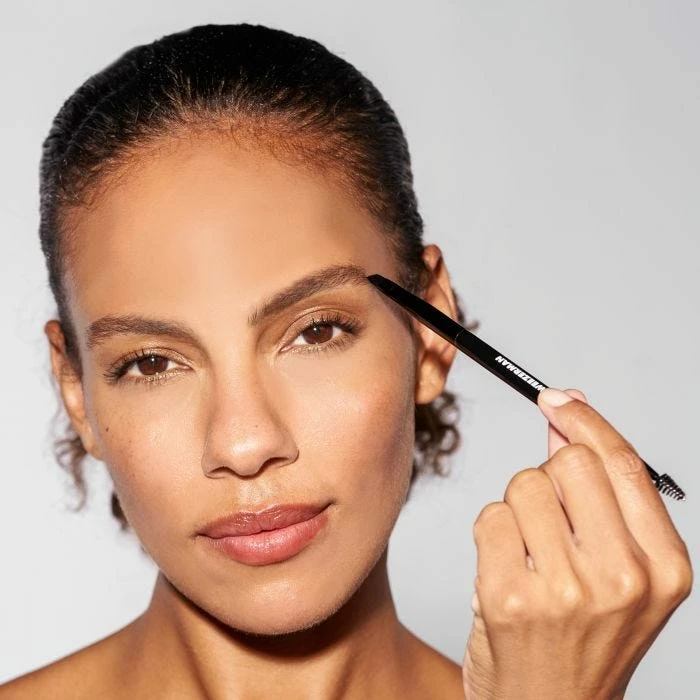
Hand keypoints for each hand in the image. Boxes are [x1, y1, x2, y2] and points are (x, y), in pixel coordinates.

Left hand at [462, 388, 692, 699]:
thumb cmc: (582, 635)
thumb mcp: (616, 566)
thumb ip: (599, 488)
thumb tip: (570, 411)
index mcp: (664, 567)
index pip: (622, 462)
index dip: (585, 420)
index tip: (556, 399)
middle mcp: (623, 578)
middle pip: (569, 463)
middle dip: (550, 477)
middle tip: (550, 521)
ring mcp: (564, 590)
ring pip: (523, 485)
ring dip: (518, 511)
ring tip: (531, 559)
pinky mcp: (507, 598)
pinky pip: (489, 516)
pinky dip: (491, 535)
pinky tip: (506, 574)